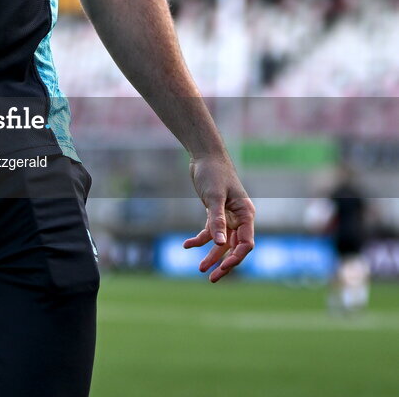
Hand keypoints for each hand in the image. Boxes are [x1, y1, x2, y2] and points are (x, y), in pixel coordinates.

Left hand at [183, 154, 255, 281]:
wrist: (205, 155)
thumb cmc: (213, 172)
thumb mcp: (213, 196)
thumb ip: (216, 219)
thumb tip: (219, 243)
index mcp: (246, 214)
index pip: (246, 243)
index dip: (236, 258)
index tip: (222, 268)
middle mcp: (239, 218)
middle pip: (234, 247)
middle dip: (224, 263)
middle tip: (212, 278)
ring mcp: (228, 216)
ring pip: (221, 242)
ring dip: (211, 255)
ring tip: (200, 269)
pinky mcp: (215, 213)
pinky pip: (209, 231)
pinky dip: (199, 239)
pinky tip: (186, 245)